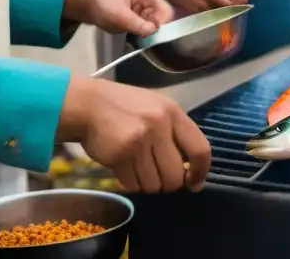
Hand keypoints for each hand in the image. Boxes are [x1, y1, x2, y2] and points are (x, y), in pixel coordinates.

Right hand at [59, 76, 210, 192]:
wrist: (89, 105)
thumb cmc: (127, 108)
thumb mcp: (158, 110)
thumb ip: (176, 135)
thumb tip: (192, 174)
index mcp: (173, 113)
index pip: (200, 149)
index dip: (201, 172)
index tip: (195, 183)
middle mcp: (159, 126)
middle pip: (175, 175)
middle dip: (169, 183)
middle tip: (159, 177)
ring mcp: (139, 141)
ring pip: (154, 184)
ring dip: (148, 184)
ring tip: (139, 169)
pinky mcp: (119, 155)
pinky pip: (133, 184)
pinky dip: (131, 183)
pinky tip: (124, 167)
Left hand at [64, 0, 174, 37]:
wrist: (84, 4)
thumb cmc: (102, 3)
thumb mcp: (118, 14)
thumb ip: (136, 23)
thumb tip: (153, 32)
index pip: (165, 11)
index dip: (161, 23)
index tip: (152, 34)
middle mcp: (149, 5)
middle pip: (160, 21)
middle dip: (153, 31)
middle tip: (142, 39)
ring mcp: (142, 14)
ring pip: (152, 29)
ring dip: (144, 35)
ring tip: (134, 38)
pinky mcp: (135, 23)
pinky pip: (143, 32)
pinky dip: (138, 37)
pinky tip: (131, 38)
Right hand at [160, 0, 249, 13]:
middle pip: (229, 4)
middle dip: (236, 7)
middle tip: (239, 7)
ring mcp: (201, 2)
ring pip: (219, 11)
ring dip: (224, 11)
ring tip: (224, 7)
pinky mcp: (194, 10)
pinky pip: (209, 14)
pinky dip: (213, 13)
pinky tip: (210, 8)